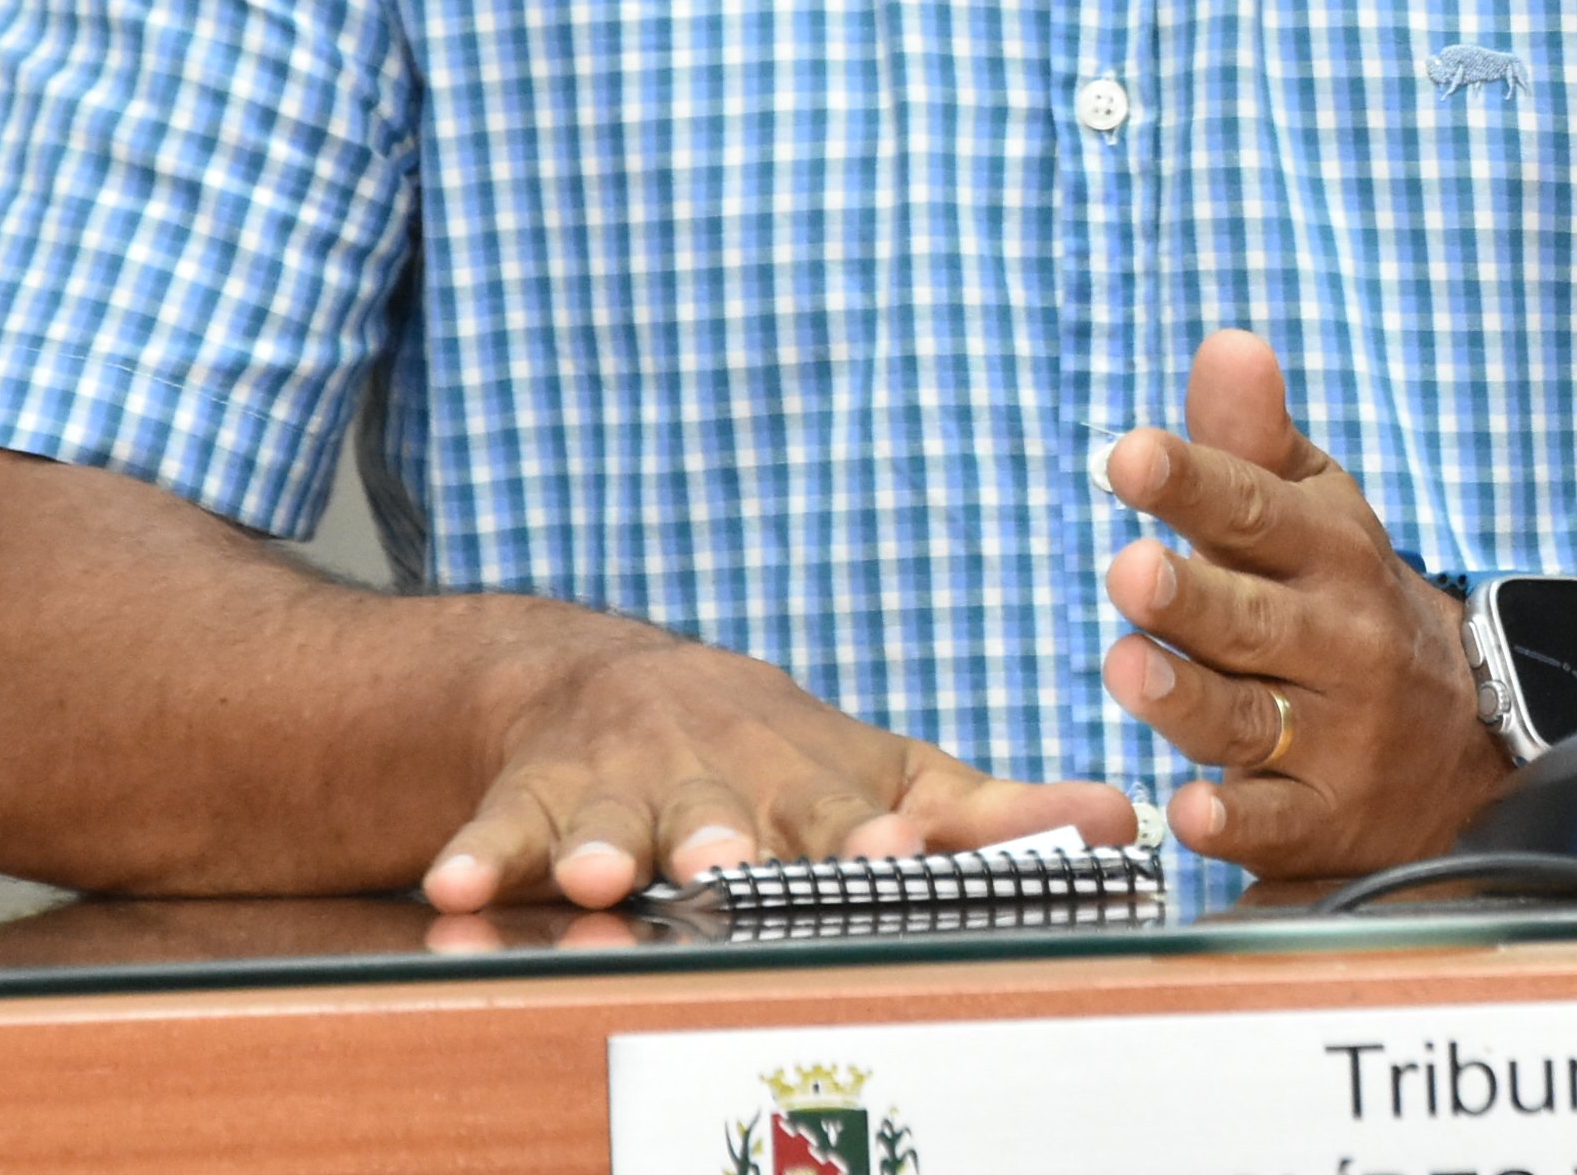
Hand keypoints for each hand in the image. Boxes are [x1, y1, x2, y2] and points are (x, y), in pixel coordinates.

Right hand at [422, 627, 1133, 910]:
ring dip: (597, 843)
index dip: (870, 828)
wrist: (619, 687)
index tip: (889, 839)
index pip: (848, 811)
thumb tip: (1125, 817)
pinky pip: (496, 830)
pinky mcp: (533, 800)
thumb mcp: (894, 774)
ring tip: (587, 874)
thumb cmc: (784, 763)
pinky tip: (451, 889)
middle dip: (723, 838)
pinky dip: (476, 855)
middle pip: (722, 813)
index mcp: (816, 785)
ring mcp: (622, 789)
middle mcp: (719, 782)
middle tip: (725, 861)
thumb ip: (995, 814)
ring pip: (607, 818)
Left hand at [1099, 328, 1511, 875]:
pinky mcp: (1323, 822)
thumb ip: (1252, 439)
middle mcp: (1335, 643)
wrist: (1472, 736)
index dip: (1193, 482)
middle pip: (1252, 620)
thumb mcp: (1320, 511)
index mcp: (1328, 554)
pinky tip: (1190, 812)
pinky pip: (1278, 825)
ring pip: (1252, 720)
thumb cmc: (1352, 601)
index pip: (1257, 511)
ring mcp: (1334, 738)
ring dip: (1189, 699)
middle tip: (1130, 571)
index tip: (1131, 457)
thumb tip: (1224, 344)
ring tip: (1129, 669)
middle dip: (1190, 597)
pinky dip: (1237, 823)